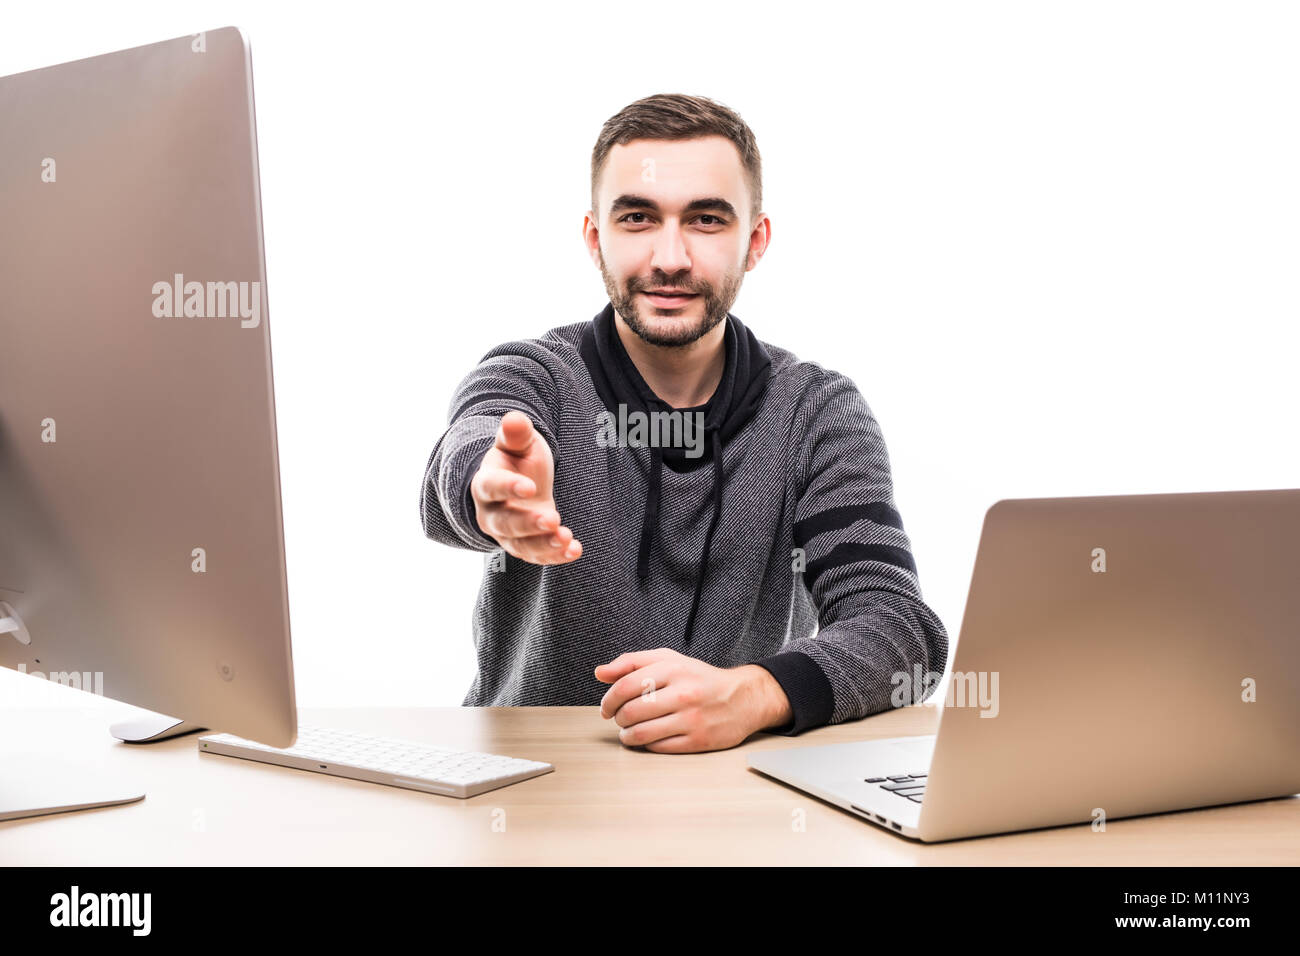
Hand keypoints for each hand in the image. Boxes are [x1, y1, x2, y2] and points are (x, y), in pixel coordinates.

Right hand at [470, 410, 581, 563]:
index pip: (491, 487)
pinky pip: (538, 556)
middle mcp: (491, 514)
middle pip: (505, 524)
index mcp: (485, 484)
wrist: (523, 485)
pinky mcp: (526, 547)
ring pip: (521, 546)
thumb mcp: (519, 444)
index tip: (531, 486)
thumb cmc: (518, 461)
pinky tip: (575, 550)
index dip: (508, 488)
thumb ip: (515, 435)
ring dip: (544, 545)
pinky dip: (556, 556)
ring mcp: (508, 535)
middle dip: (528, 524)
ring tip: (566, 539)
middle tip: (553, 519)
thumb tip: (514, 418)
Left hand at [595, 649, 791, 752]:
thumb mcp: (668, 659)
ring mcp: (692, 719)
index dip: (609, 700)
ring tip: (629, 731)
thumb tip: (599, 673)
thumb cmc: (700, 678)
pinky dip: (647, 745)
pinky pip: (658, 747)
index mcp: (673, 669)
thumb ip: (632, 662)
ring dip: (627, 735)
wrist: (743, 698)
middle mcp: (683, 693)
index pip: (626, 686)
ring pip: (641, 733)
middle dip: (618, 718)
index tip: (606, 707)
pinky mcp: (698, 741)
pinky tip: (649, 738)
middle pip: (631, 712)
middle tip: (619, 719)